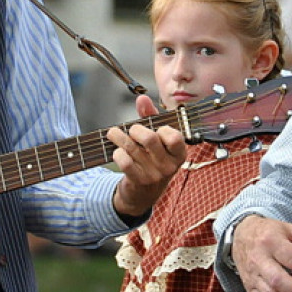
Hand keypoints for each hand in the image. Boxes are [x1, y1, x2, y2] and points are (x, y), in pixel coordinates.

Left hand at [106, 94, 186, 216]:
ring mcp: (154, 175)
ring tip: (113, 133)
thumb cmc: (152, 158)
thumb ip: (150, 116)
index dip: (162, 129)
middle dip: (135, 130)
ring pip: (132, 148)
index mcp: (179, 153)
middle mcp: (169, 165)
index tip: (156, 129)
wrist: (144, 193)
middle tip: (131, 130)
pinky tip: (117, 152)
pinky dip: (117, 153)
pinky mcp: (139, 181)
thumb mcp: (157, 138)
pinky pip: (124, 161)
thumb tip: (142, 98)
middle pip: (149, 138)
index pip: (175, 137)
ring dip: (119, 137)